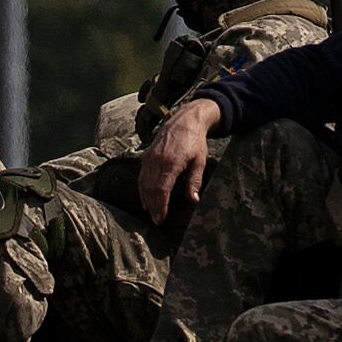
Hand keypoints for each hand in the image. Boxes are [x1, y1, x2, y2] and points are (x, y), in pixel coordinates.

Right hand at [141, 95, 222, 221]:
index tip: (161, 218)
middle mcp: (156, 161)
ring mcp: (149, 158)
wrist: (184, 121)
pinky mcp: (146, 156)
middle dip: (153, 207)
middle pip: (150, 189)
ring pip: (143, 183)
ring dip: (146, 199)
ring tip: (151, 213)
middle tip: (157, 221)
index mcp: (170, 164)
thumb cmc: (195, 142)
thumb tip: (193, 200)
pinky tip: (145, 198)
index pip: (161, 190)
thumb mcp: (200, 162)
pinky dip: (142, 188)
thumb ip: (194, 182)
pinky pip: (141, 175)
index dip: (160, 206)